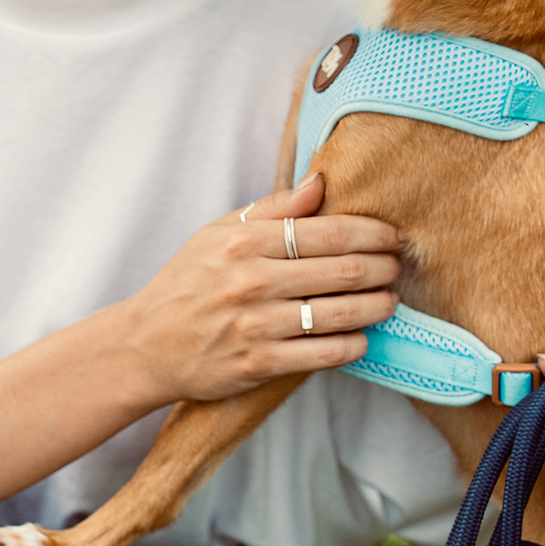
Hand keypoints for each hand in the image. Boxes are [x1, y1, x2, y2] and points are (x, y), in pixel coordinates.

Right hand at [117, 172, 400, 405]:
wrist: (145, 345)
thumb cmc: (186, 283)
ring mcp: (257, 325)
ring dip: (378, 306)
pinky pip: (326, 354)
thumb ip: (272, 208)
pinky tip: (362, 336)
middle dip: (385, 267)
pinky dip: (355, 344)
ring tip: (389, 300)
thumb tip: (320, 182)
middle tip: (398, 267)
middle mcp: (253, 281)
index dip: (373, 232)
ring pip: (343, 313)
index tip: (393, 236)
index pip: (329, 231)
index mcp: (245, 241)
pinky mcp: (260, 364)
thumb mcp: (217, 232)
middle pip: (345, 270)